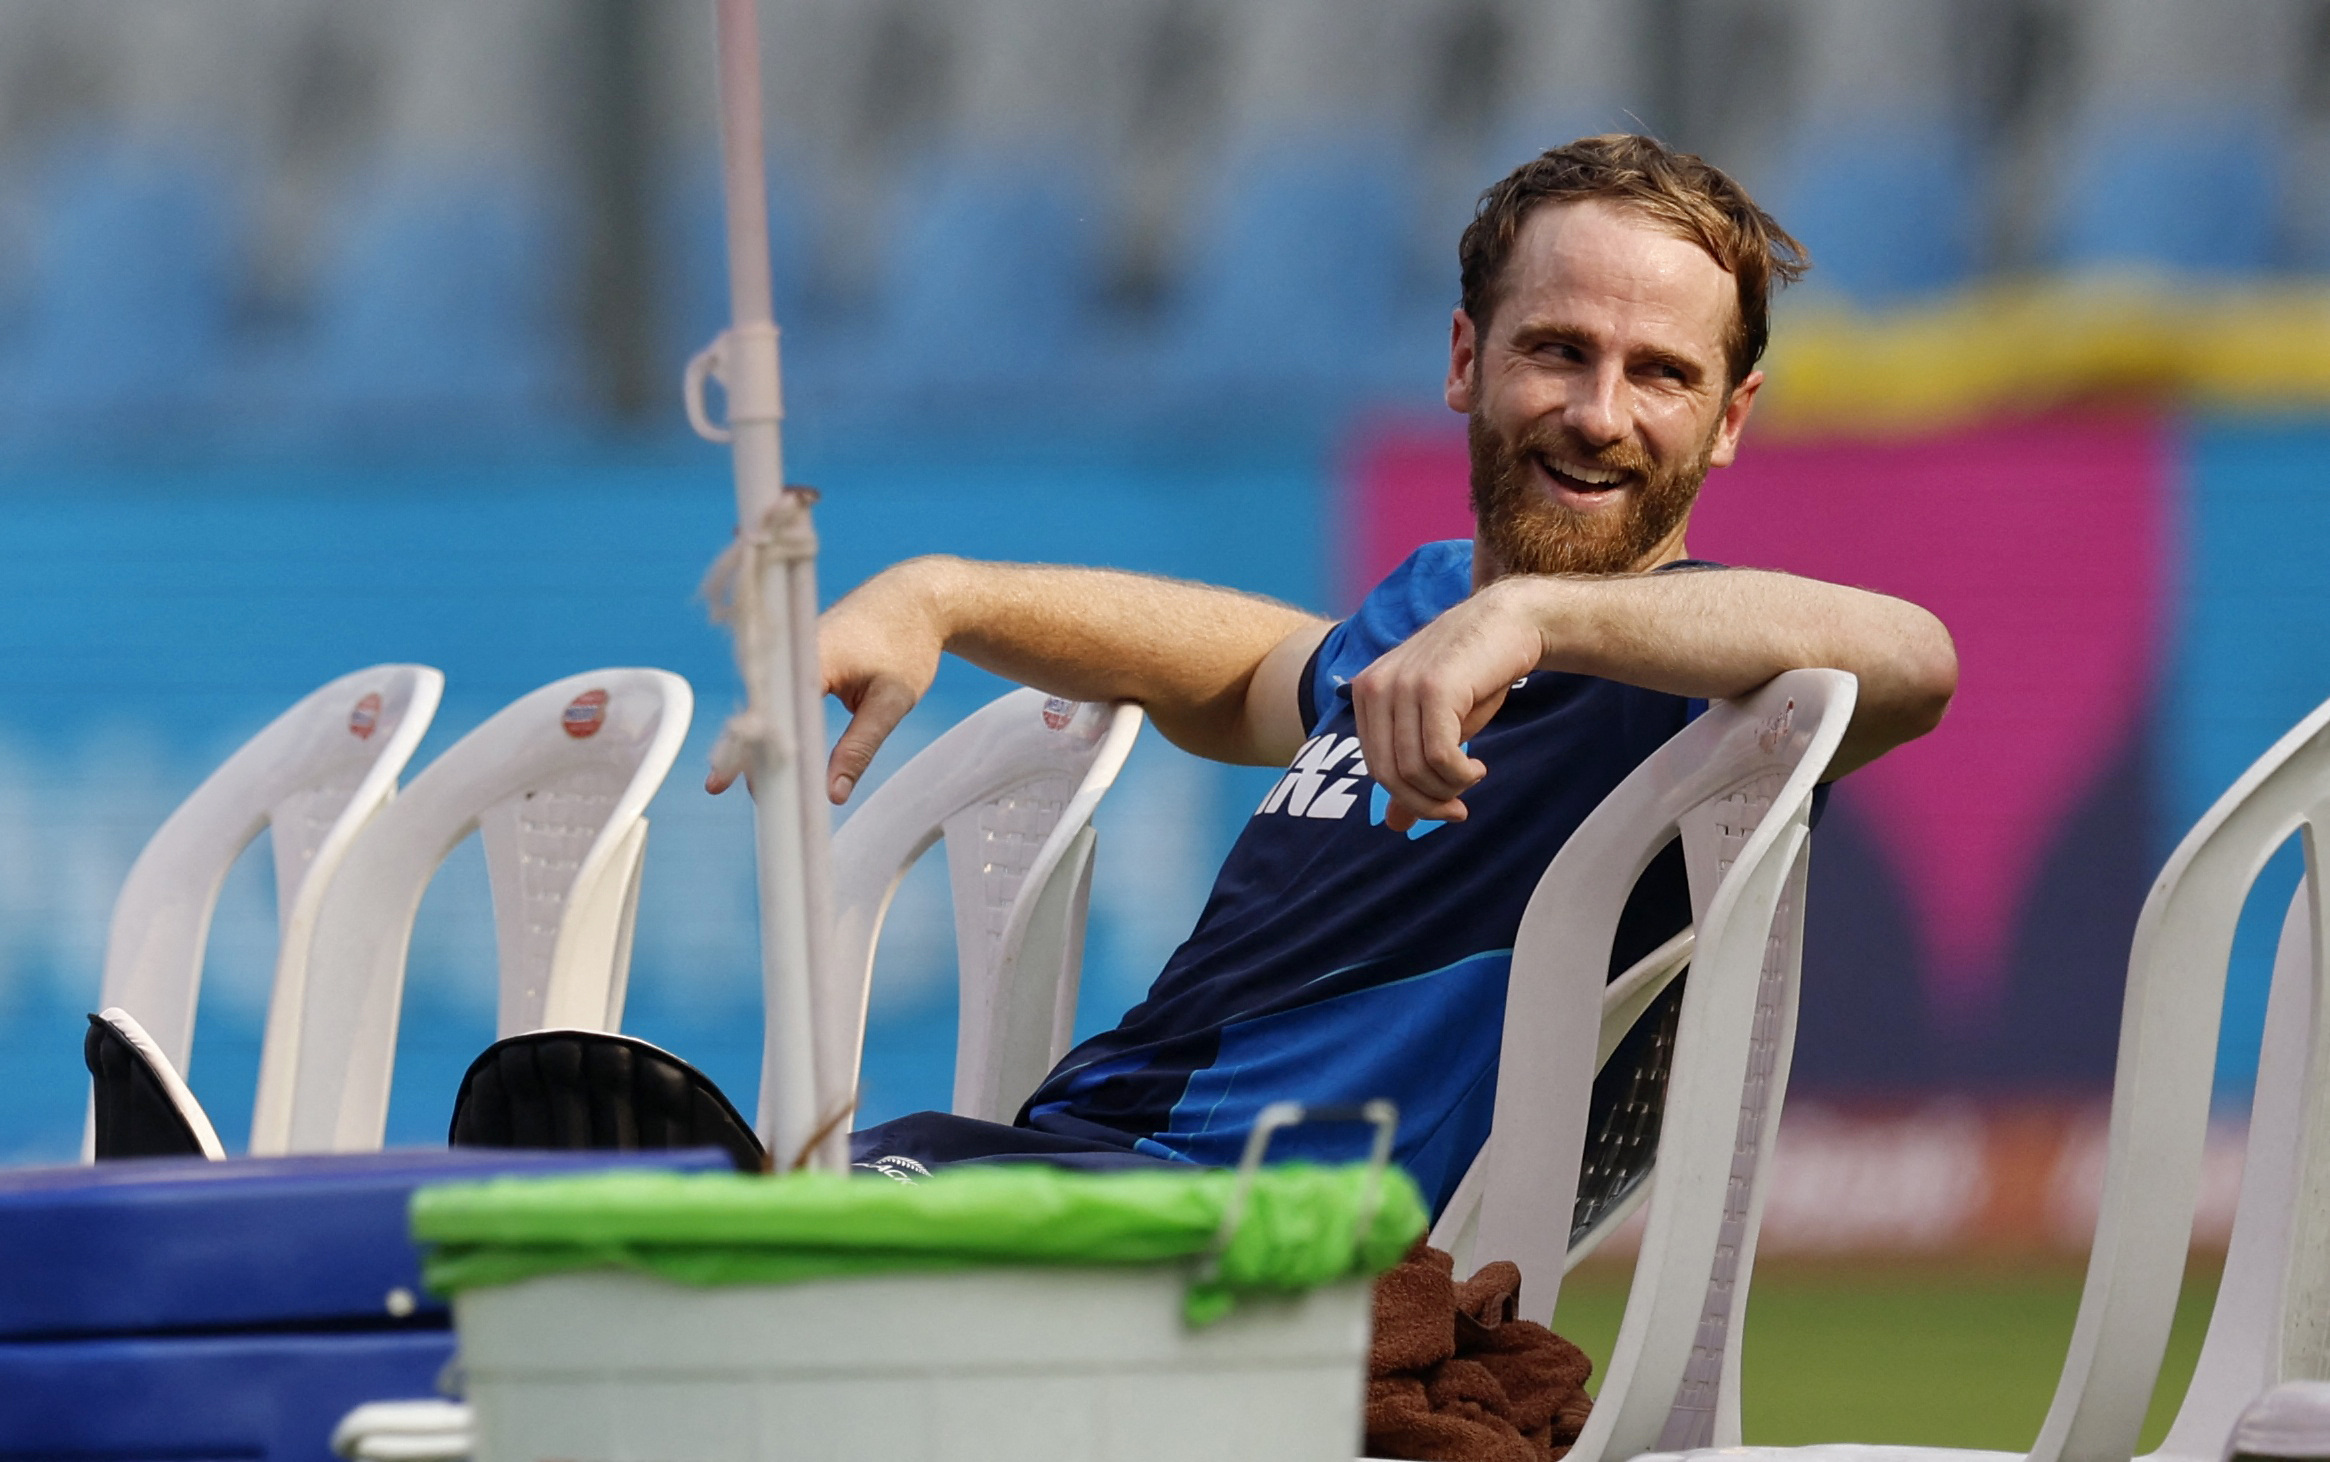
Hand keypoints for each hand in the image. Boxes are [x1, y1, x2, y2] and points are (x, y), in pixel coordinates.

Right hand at [705, 561, 947, 803]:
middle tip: (721, 787)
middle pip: (758, 707)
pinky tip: (761, 753)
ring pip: (763, 701)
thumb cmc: (908, 643)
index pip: (772, 710)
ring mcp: (790, 652)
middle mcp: (791, 650)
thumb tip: (833, 794)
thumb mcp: (893, 700)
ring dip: (753, 736)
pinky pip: (775, 694)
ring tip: (729, 778)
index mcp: (812, 656)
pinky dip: (771, 722)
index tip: (733, 782)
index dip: (753, 748)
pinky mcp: (795, 659)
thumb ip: (861, 747)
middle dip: (742, 747)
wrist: (915, 598)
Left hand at [1349, 578, 1547, 829]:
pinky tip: (1478, 768)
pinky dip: (1460, 775)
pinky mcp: (1433, 687)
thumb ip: (1411, 769)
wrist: (1509, 623)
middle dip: (1426, 803)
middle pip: (1389, 773)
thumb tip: (1395, 825)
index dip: (1408, 798)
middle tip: (1458, 810)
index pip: (1375, 766)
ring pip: (1413, 768)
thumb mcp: (1437, 727)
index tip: (1445, 808)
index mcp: (1366, 693)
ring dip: (1448, 789)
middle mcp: (1374, 686)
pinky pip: (1438, 755)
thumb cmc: (1473, 676)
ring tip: (1472, 777)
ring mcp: (1401, 684)